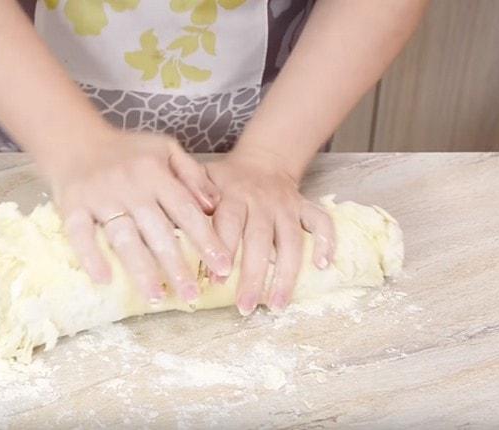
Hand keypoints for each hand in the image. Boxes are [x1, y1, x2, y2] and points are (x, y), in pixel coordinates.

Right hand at [49, 128, 231, 302]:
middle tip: (192, 296)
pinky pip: (80, 235)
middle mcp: (129, 186)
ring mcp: (99, 197)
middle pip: (157, 232)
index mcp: (155, 172)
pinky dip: (90, 257)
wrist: (75, 140)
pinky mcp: (72, 206)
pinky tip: (104, 280)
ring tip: (156, 297)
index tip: (224, 266)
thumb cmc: (127, 151)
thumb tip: (215, 206)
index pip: (186, 211)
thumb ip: (192, 175)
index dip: (206, 240)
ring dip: (140, 270)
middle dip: (176, 266)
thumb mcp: (165, 149)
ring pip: (123, 238)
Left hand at [205, 148, 335, 314]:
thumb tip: (171, 225)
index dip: (223, 251)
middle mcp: (261, 201)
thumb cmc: (226, 180)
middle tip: (246, 307)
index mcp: (233, 195)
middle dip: (254, 276)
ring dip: (286, 275)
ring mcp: (286, 206)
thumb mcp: (203, 179)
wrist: (263, 159)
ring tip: (278, 305)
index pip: (228, 224)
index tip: (217, 281)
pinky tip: (324, 266)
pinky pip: (321, 222)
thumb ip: (189, 199)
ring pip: (291, 241)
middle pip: (259, 241)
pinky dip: (327, 242)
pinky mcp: (304, 207)